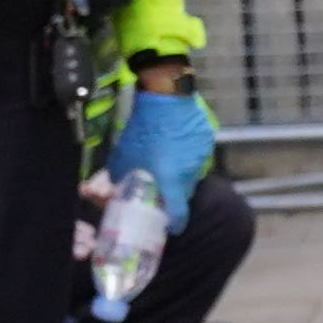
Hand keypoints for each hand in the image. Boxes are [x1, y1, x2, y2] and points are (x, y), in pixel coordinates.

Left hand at [107, 81, 217, 224]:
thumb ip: (121, 178)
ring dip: (180, 172)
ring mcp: (202, 156)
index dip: (175, 224)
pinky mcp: (207, 141)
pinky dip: (187, 155)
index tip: (170, 227)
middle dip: (173, 194)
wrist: (166, 95)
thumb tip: (115, 190)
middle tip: (160, 187)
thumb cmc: (142, 128)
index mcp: (170, 180)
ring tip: (167, 159)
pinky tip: (176, 142)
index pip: (179, 214)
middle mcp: (190, 172)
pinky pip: (197, 156)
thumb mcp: (122, 156)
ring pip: (192, 174)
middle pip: (185, 193)